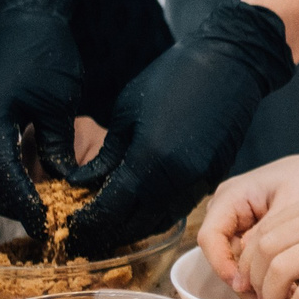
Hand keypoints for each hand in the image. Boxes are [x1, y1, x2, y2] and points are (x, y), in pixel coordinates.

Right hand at [0, 0, 84, 238]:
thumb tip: (64, 187)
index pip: (0, 176)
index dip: (21, 204)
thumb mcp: (59, 106)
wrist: (26, 16)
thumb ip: (57, 148)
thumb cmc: (47, 54)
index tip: (42, 223)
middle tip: (34, 216)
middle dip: (2, 204)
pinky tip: (22, 176)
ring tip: (30, 201)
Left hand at [65, 1, 293, 254]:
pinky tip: (138, 209)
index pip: (111, 209)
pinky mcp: (212, 178)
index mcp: (151, 159)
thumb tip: (83, 183)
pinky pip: (178, 209)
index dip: (87, 221)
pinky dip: (155, 215)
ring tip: (107, 227)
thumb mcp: (126, 111)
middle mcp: (177, 179)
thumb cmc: (174, 77)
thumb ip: (107, 155)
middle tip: (83, 234)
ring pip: (159, 222)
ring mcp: (199, 182)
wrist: (229, 65)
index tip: (68, 226)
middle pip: (135, 225)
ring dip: (132, 229)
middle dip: (106, 233)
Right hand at [199, 151, 298, 296]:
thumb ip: (270, 229)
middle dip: (240, 280)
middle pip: (219, 254)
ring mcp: (234, 224)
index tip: (243, 286)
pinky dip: (261, 274)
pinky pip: (246, 260)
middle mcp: (225, 211)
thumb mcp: (292, 200)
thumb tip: (249, 262)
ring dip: (252, 282)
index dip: (222, 265)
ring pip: (232, 261)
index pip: (210, 237)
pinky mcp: (247, 234)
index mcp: (229, 197)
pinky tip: (281, 289)